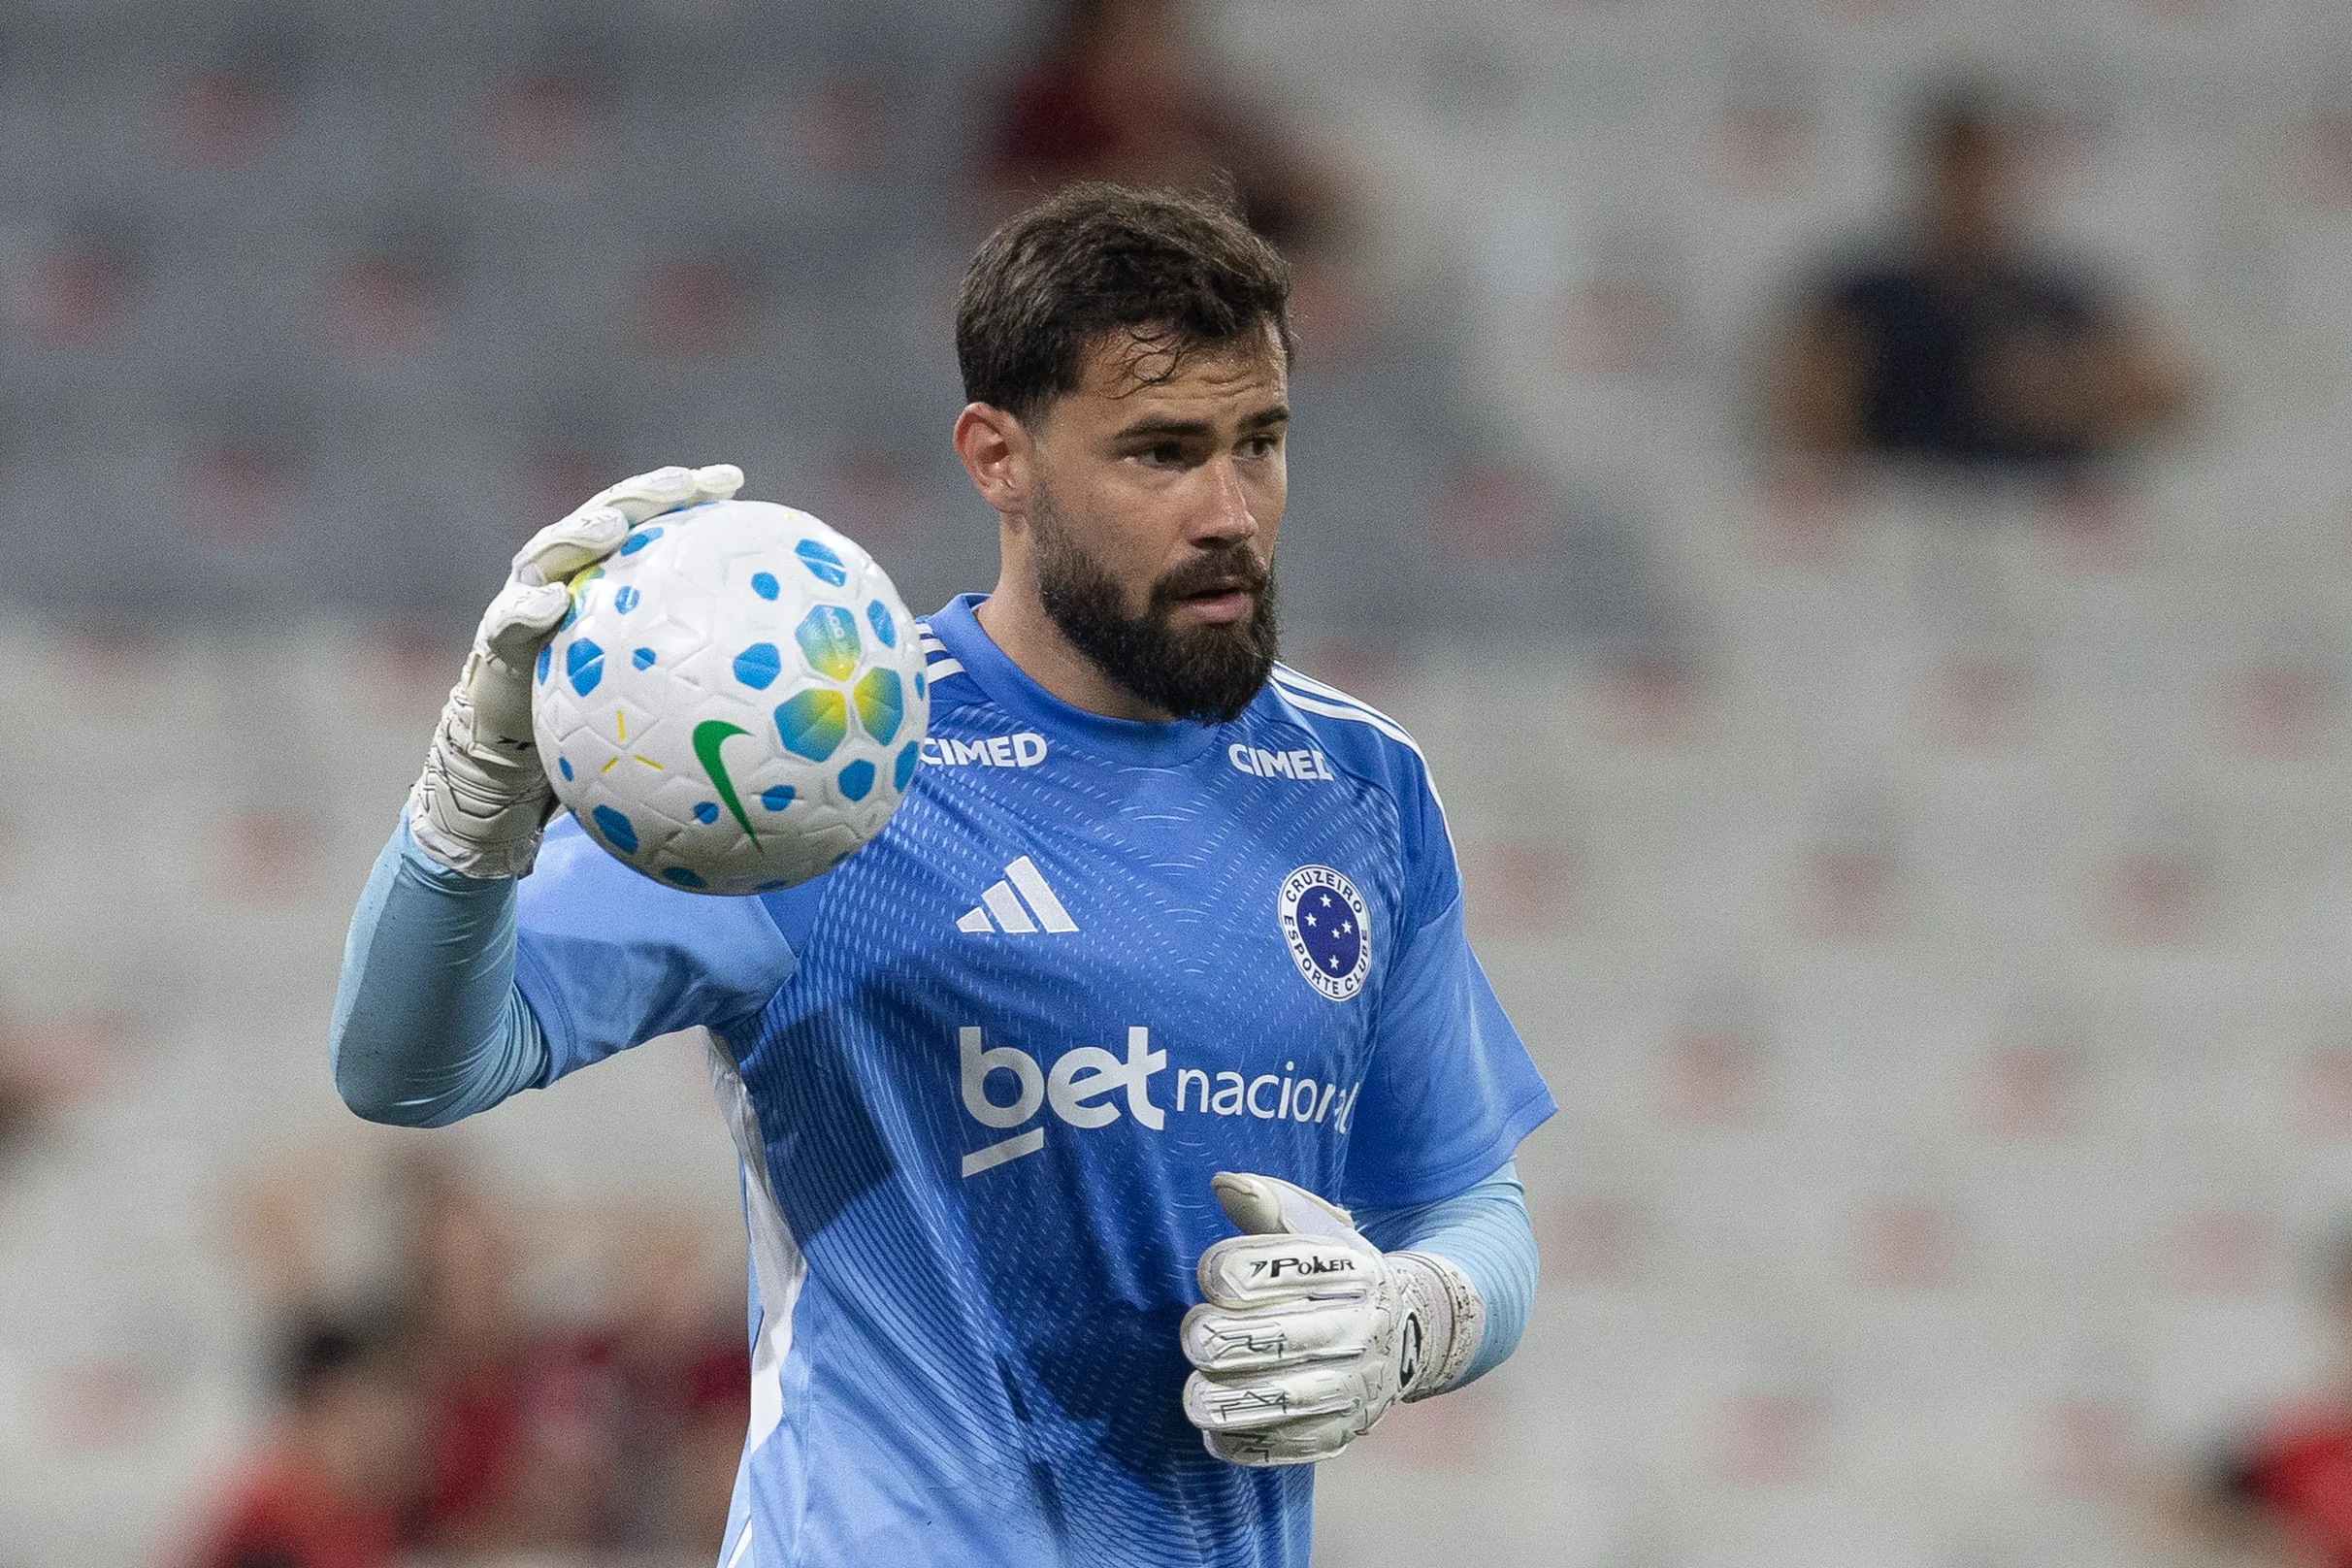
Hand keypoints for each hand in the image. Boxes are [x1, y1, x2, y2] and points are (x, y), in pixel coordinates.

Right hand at [406, 463, 743, 876]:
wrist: (522, 759)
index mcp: (612, 577)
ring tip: (611, 529)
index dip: (689, 494)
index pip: (654, 523)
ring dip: (580, 534)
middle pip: (606, 518)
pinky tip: (554, 606)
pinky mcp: (496, 639)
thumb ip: (711, 680)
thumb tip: (795, 691)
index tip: (734, 481)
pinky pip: (510, 620)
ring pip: (551, 552)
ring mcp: (528, 600)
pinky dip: (528, 609)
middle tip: (680, 485)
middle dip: (642, 496)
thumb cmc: (602, 723)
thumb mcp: (662, 696)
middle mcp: (570, 576)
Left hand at [1179, 1172, 1483, 1466]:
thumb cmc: (1331, 1276)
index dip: (1245, 1269)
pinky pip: (1293, 1447)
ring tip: (1194, 1396)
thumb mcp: (1313, 1232)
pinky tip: (1216, 1434)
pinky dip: (1250, 1445)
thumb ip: (1268, 1207)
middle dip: (1228, 1340)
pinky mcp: (1343, 1432)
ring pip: (1290, 1400)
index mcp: (1358, 1271)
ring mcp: (1358, 1386)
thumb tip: (1222, 1184)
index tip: (1210, 1273)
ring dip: (1233, 1401)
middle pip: (1288, 1338)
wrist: (1402, 1334)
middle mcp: (1365, 1329)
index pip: (1300, 1267)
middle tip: (1193, 1336)